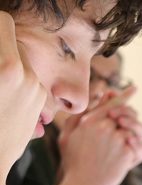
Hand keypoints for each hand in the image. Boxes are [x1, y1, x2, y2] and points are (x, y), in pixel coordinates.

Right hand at [0, 12, 45, 182]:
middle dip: (0, 52)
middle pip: (13, 47)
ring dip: (9, 69)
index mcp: (8, 70)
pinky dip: (17, 85)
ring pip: (22, 65)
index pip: (3, 25)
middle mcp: (29, 77)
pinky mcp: (40, 105)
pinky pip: (28, 83)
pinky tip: (4, 102)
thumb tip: (3, 54)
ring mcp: (37, 92)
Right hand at [58, 86, 141, 184]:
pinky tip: (126, 157)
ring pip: (134, 130)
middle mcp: (105, 127)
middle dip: (128, 120)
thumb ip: (81, 114)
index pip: (113, 103)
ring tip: (121, 147)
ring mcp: (118, 140)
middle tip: (124, 129)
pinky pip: (139, 146)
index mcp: (91, 120)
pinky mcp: (127, 153)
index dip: (125, 95)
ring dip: (130, 137)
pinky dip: (136, 151)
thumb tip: (96, 97)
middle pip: (128, 114)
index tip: (135, 88)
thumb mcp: (68, 135)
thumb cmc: (73, 161)